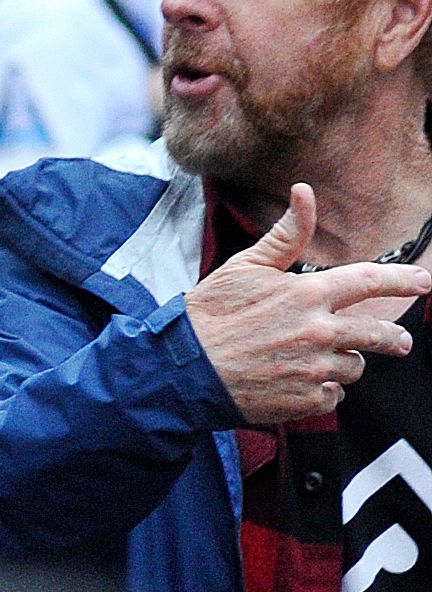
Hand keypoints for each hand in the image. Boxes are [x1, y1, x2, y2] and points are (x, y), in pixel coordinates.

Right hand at [187, 183, 431, 426]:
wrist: (184, 367)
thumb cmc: (211, 313)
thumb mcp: (245, 266)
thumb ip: (286, 234)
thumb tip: (305, 191)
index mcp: (307, 295)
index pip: (368, 281)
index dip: (401, 279)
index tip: (424, 280)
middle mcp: (319, 332)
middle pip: (379, 335)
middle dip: (393, 337)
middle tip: (397, 340)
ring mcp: (316, 369)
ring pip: (354, 366)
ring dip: (340, 362)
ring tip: (309, 359)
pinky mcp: (308, 400)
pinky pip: (334, 396)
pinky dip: (320, 389)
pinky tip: (293, 380)